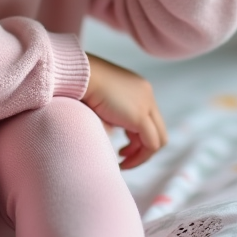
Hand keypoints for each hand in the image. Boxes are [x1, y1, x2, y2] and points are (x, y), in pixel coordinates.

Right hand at [82, 53, 167, 168]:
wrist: (79, 75)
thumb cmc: (82, 87)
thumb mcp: (103, 102)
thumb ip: (114, 117)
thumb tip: (114, 136)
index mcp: (139, 88)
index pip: (149, 119)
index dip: (138, 138)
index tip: (122, 148)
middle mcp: (147, 94)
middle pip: (158, 129)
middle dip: (142, 148)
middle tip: (124, 157)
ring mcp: (146, 104)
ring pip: (158, 138)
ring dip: (141, 155)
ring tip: (123, 161)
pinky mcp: (139, 116)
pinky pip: (151, 144)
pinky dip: (139, 157)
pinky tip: (122, 160)